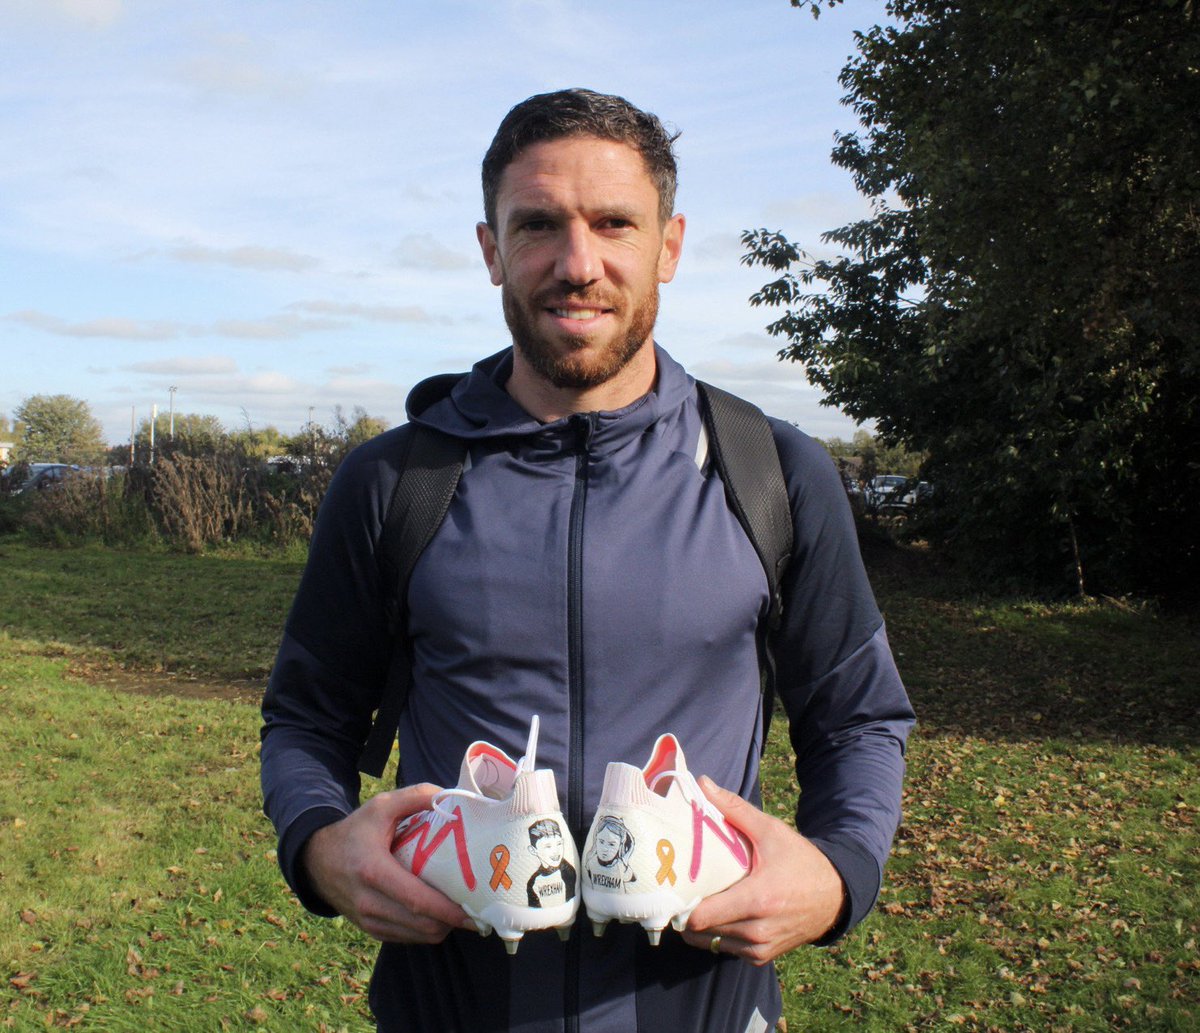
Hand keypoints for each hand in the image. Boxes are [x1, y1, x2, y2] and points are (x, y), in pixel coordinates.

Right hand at [301, 783, 474, 943]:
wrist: (317, 860)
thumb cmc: (355, 831)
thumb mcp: (381, 806)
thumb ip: (416, 796)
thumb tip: (451, 797)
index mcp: (373, 871)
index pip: (417, 900)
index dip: (448, 910)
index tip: (475, 909)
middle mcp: (369, 902)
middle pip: (422, 924)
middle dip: (454, 921)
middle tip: (479, 908)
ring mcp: (368, 920)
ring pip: (417, 936)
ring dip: (443, 927)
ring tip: (463, 912)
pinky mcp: (370, 930)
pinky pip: (406, 938)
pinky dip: (426, 931)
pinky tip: (439, 916)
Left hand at [681, 776, 845, 964]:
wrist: (834, 895)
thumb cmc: (799, 860)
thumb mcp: (770, 831)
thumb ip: (734, 808)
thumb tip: (702, 783)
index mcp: (757, 899)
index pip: (701, 917)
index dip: (683, 904)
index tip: (676, 886)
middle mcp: (757, 930)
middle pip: (701, 931)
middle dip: (688, 913)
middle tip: (682, 891)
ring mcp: (760, 948)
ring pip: (711, 943)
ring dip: (702, 926)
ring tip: (699, 901)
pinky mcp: (762, 957)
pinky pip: (728, 949)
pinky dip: (719, 935)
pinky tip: (721, 914)